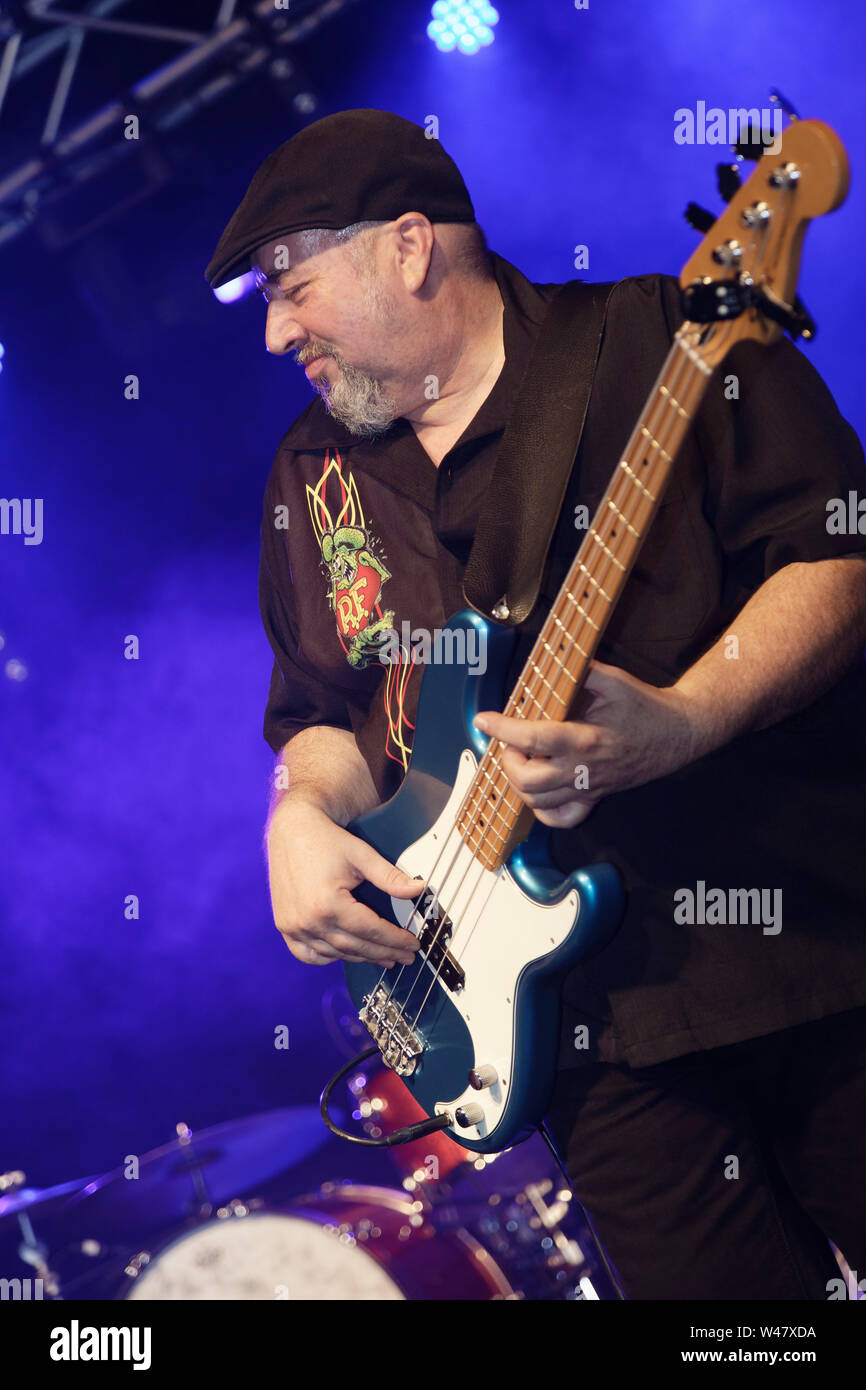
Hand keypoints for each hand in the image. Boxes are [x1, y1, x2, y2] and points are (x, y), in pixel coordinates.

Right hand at [266, 798, 423, 966]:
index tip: (412, 945)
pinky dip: (327, 957)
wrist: (293, 830)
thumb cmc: (326, 840)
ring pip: (334, 953)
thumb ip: (390, 877)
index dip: (395, 940)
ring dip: (361, 957)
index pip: (371, 931)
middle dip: (384, 953)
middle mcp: (308, 920)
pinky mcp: (285, 925)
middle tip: (404, 957)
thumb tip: (418, 889)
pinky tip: (345, 954)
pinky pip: (307, 954)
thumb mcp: (362, 855)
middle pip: (355, 947)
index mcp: (328, 904)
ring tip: (382, 957)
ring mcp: (294, 926)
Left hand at [473, 660, 697, 827]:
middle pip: (528, 781)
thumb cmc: (644, 705)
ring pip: (538, 803)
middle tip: (510, 741)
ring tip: (521, 759)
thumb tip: (546, 664)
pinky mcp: (595, 797)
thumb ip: (577, 671)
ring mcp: (589, 788)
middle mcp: (584, 770)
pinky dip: (540, 808)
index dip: (502, 729)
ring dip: (518, 782)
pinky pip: (561, 818)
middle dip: (508, 760)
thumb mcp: (612, 678)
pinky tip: (538, 788)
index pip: (532, 737)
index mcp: (586, 738)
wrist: (679, 734)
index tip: (484, 719)